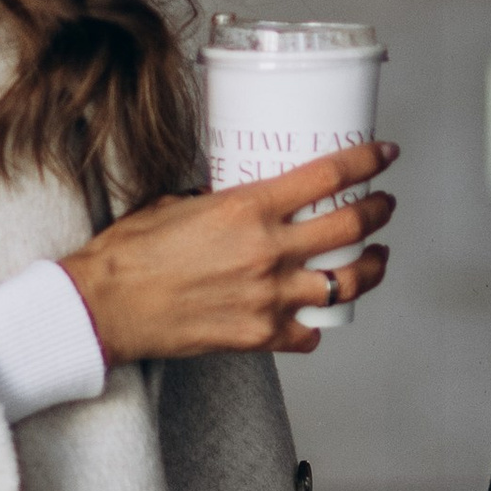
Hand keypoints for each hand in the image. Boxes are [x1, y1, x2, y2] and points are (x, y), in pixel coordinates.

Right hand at [61, 143, 396, 361]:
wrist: (105, 306)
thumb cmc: (129, 253)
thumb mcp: (176, 202)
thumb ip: (220, 200)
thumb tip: (236, 195)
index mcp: (247, 208)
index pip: (328, 177)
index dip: (367, 162)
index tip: (384, 155)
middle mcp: (267, 251)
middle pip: (351, 227)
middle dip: (379, 211)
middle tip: (384, 205)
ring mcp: (268, 297)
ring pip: (346, 283)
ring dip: (369, 268)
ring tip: (375, 259)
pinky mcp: (259, 335)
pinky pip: (308, 332)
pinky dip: (315, 323)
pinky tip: (314, 313)